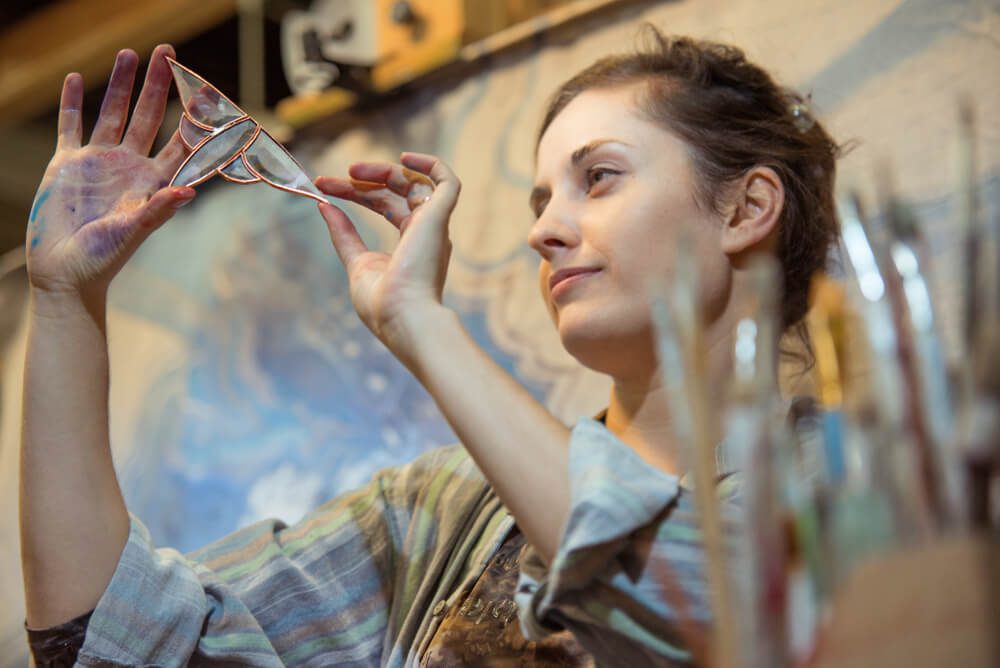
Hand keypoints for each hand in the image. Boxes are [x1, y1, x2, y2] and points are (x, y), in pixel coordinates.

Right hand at [26, 45, 193, 301]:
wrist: (65, 272)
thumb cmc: (104, 259)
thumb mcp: (133, 232)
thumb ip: (158, 210)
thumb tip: (190, 192)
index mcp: (154, 182)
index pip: (180, 142)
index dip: (194, 119)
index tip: (208, 92)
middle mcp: (130, 167)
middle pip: (149, 116)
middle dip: (158, 85)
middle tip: (168, 52)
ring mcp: (99, 163)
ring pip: (113, 113)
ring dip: (122, 84)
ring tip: (131, 53)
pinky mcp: (68, 165)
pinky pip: (71, 126)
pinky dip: (74, 103)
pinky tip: (78, 78)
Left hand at [315, 153, 458, 358]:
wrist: (403, 318)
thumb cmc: (382, 304)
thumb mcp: (356, 263)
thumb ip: (344, 234)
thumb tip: (324, 206)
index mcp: (410, 245)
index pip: (385, 206)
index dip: (355, 192)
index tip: (324, 187)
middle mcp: (426, 232)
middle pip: (396, 191)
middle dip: (363, 180)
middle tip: (328, 179)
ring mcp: (434, 225)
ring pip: (415, 182)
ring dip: (383, 171)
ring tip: (352, 170)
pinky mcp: (439, 218)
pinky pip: (447, 182)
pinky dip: (431, 164)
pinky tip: (405, 158)